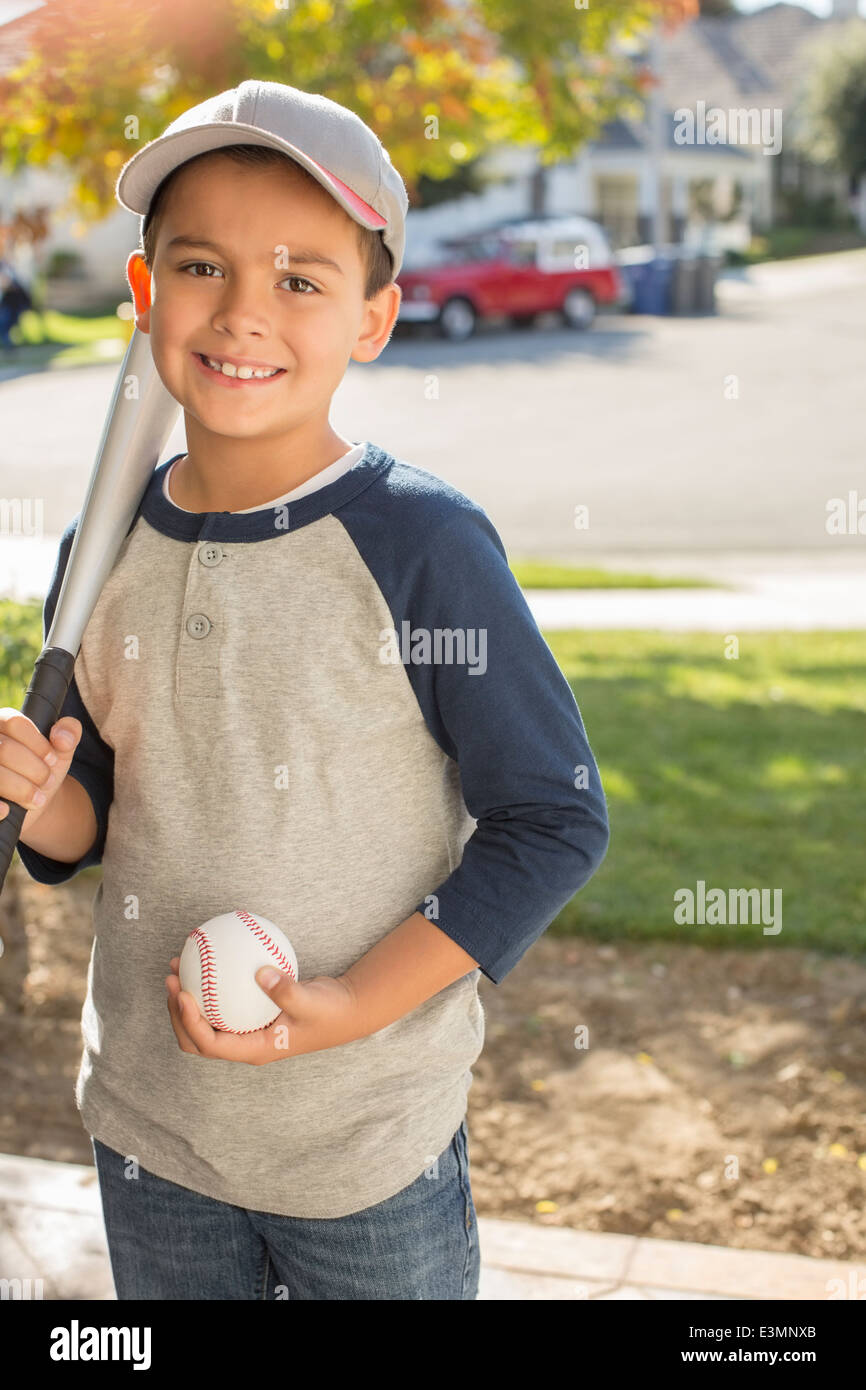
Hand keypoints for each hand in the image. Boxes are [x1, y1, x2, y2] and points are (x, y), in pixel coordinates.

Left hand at [165, 958, 361, 1064]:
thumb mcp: (311, 1001)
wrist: (346, 1010)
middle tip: (172, 979)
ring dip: (186, 998)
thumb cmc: (329, 1011)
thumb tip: (259, 972)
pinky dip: (208, 985)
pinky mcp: (249, 1014)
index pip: (210, 1045)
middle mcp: (245, 1043)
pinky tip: (206, 958)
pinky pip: (220, 1002)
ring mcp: (246, 1030)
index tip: (182, 993)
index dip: (190, 1022)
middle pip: (197, 1038)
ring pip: (204, 1021)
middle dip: (177, 1012)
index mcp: (254, 1049)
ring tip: (178, 966)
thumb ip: (286, 990)